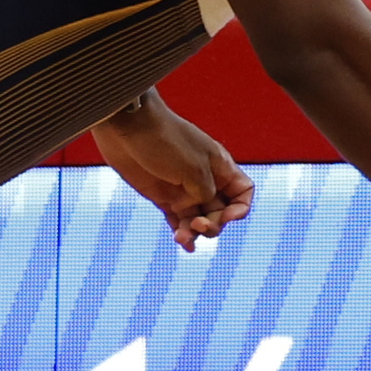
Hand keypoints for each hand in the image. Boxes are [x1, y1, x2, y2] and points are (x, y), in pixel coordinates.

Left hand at [89, 96, 254, 251]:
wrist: (127, 126)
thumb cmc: (164, 139)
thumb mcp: (194, 169)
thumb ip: (204, 193)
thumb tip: (200, 212)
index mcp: (220, 166)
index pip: (243, 192)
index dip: (240, 209)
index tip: (228, 216)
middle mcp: (204, 179)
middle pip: (221, 211)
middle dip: (213, 224)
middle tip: (197, 224)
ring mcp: (182, 188)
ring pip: (197, 219)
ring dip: (194, 232)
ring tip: (181, 238)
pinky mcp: (161, 195)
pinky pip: (176, 220)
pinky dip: (181, 232)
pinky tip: (184, 244)